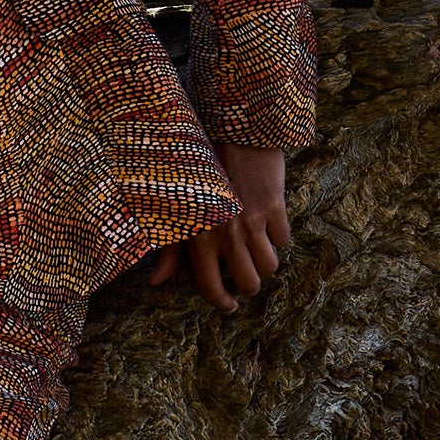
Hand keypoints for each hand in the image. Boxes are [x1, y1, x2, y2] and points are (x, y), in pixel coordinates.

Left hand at [145, 145, 289, 314]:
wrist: (228, 132)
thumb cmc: (196, 173)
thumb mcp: (176, 210)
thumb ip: (169, 249)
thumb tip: (154, 282)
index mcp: (198, 237)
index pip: (210, 287)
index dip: (222, 302)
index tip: (229, 306)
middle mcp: (225, 233)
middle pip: (249, 283)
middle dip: (250, 284)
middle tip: (247, 277)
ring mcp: (251, 220)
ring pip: (270, 265)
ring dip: (266, 261)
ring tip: (258, 249)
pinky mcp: (273, 206)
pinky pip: (284, 239)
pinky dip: (278, 236)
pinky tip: (268, 223)